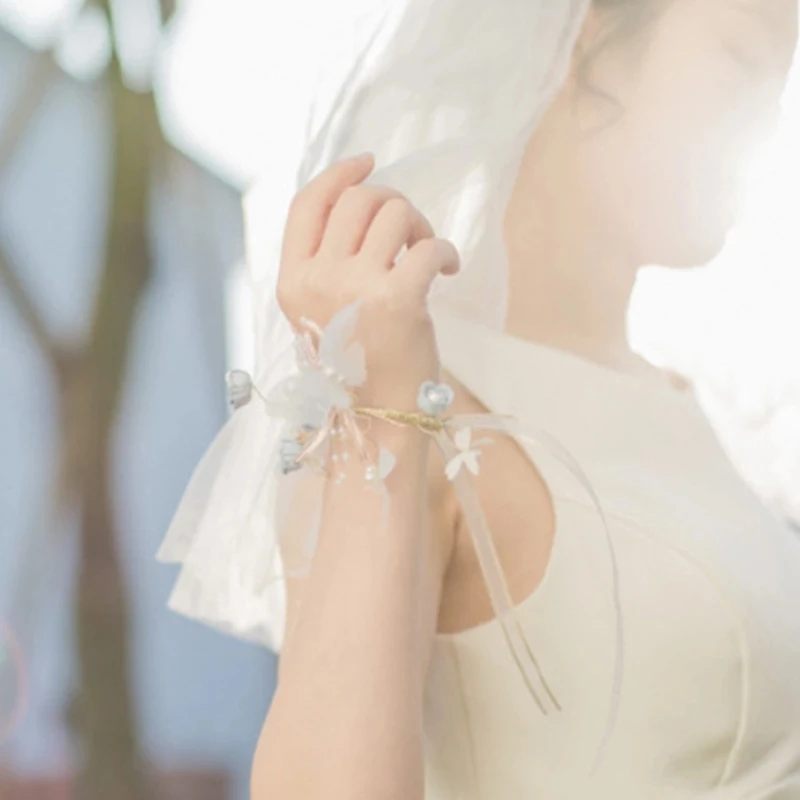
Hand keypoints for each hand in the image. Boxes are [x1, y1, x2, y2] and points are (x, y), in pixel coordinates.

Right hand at [276, 153, 459, 408]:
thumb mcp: (323, 314)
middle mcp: (317, 279)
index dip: (340, 174)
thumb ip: (328, 264)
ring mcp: (354, 288)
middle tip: (410, 237)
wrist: (379, 420)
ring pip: (395, 211)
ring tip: (428, 258)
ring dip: (420, 227)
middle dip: (393, 204)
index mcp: (293, 281)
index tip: (369, 161)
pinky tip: (450, 270)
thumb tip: (363, 199)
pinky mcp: (398, 300)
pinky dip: (446, 251)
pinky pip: (428, 244)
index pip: (308, 203)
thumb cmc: (358, 367)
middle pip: (359, 198)